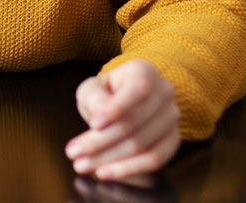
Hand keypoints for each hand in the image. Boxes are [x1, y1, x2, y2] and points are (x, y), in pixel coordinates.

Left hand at [66, 59, 180, 180]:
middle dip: (100, 142)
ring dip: (109, 159)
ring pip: (141, 145)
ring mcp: (172, 118)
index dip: (115, 109)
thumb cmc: (108, 92)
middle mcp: (164, 93)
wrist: (129, 98)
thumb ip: (95, 97)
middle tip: (73, 153)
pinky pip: (154, 160)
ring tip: (82, 165)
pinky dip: (128, 169)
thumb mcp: (94, 87)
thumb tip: (99, 116)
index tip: (93, 125)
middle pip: (134, 124)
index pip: (136, 90)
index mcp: (145, 72)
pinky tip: (106, 172)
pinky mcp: (173, 140)